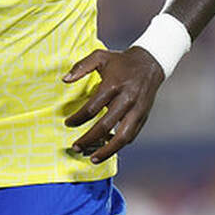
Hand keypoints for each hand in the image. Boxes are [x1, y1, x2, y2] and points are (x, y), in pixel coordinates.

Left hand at [62, 46, 163, 162]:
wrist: (149, 63)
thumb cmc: (120, 60)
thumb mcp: (99, 56)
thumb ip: (81, 67)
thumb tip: (64, 80)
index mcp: (113, 85)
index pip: (92, 107)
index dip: (78, 118)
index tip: (68, 123)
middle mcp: (126, 100)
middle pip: (105, 125)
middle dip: (89, 139)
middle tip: (75, 147)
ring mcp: (136, 110)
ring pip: (122, 137)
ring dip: (107, 150)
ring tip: (92, 158)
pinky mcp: (143, 117)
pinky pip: (131, 136)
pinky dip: (119, 145)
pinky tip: (107, 149)